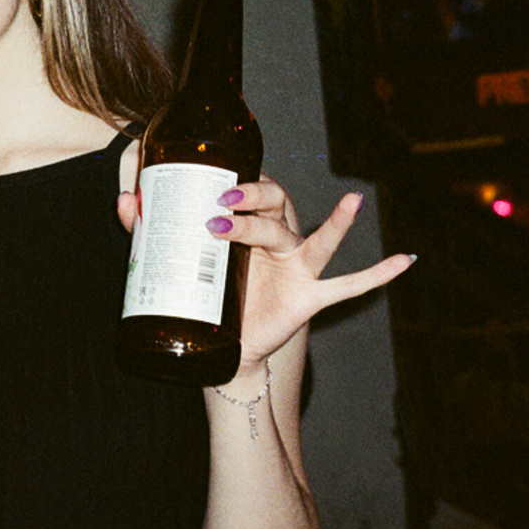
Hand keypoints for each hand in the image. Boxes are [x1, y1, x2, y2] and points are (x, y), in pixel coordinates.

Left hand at [116, 178, 411, 365]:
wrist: (221, 346)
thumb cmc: (205, 292)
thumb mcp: (172, 258)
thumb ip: (148, 230)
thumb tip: (124, 201)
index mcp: (246, 225)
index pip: (248, 190)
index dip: (237, 181)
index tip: (212, 184)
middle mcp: (277, 240)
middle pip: (277, 209)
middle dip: (255, 200)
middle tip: (226, 203)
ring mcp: (297, 267)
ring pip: (313, 240)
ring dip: (334, 224)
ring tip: (353, 202)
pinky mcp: (309, 297)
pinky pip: (349, 285)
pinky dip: (378, 273)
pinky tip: (404, 260)